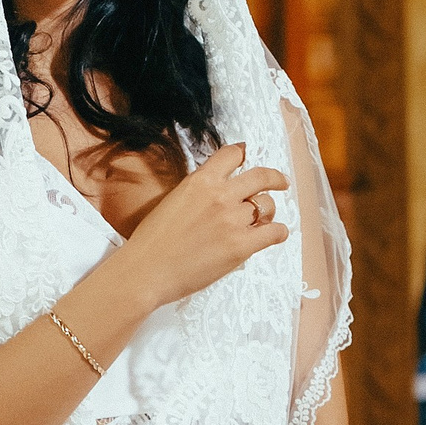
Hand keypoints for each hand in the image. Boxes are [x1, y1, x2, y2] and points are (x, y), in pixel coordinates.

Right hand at [125, 146, 288, 311]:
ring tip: (263, 220)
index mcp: (200, 181)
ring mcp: (232, 220)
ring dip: (268, 212)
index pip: (232, 154)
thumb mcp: (173, 201)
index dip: (244, 153)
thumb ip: (198, 193)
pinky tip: (274, 234)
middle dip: (274, 177)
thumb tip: (218, 194)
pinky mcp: (241, 246)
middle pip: (261, 176)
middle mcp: (220, 195)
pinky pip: (274, 232)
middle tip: (280, 182)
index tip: (249, 156)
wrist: (146, 271)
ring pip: (267, 205)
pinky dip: (278, 232)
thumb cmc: (151, 242)